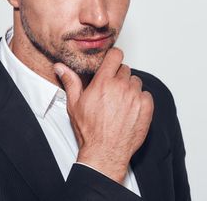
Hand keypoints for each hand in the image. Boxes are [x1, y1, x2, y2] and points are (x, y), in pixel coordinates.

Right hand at [53, 48, 153, 183]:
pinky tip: (130, 110)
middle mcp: (121, 86)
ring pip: (136, 82)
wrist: (105, 152)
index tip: (112, 63)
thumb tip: (60, 67)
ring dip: (130, 88)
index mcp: (103, 82)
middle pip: (125, 69)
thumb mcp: (75, 104)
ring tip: (120, 102)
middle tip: (111, 91)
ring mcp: (135, 96)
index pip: (115, 55)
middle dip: (118, 77)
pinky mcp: (146, 107)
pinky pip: (146, 95)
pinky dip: (140, 100)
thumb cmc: (90, 130)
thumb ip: (70, 82)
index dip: (113, 57)